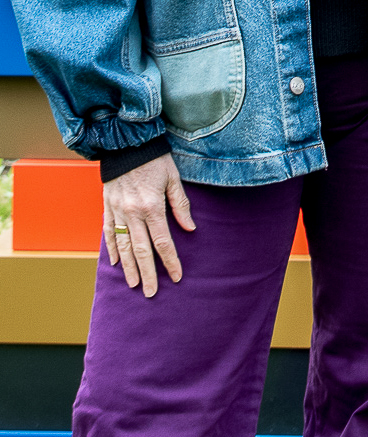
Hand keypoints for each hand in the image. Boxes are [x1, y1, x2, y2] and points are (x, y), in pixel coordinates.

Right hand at [103, 153, 195, 297]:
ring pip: (124, 246)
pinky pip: (108, 232)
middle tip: (152, 293)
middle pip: (141, 250)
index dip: (170, 261)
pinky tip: (115, 263)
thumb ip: (180, 205)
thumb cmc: (154, 160)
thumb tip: (190, 228)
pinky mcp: (107, 207)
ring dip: (129, 267)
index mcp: (152, 207)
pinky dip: (112, 249)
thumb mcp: (173, 178)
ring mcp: (117, 211)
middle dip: (148, 273)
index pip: (163, 242)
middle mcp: (132, 213)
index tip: (176, 277)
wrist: (126, 144)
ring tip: (134, 284)